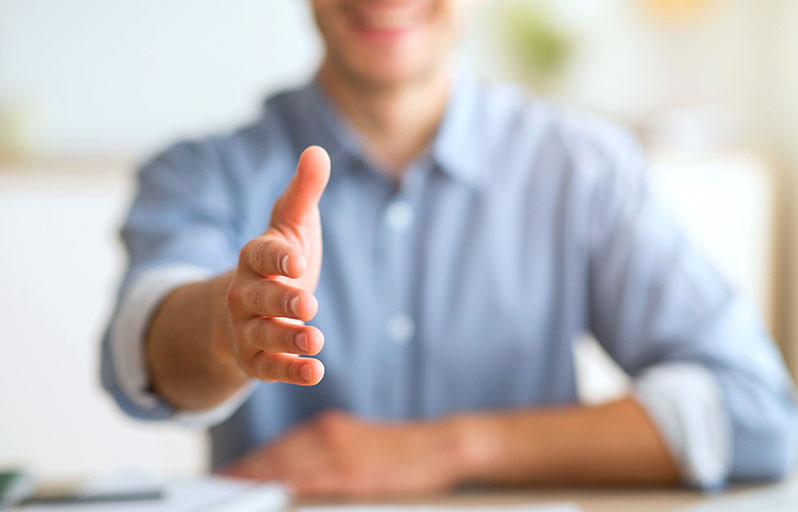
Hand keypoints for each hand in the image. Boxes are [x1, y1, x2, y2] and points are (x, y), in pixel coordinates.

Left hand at [220, 411, 466, 497]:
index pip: (279, 446)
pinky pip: (315, 481)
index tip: (226, 474)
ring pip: (289, 467)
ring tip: (230, 489)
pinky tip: (273, 492)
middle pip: (277, 456)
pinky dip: (290, 486)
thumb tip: (292, 472)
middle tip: (216, 483)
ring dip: (257, 478)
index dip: (250, 461)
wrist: (439, 444)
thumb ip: (325, 453)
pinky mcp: (356, 473)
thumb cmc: (398, 449)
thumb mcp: (356, 442)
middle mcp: (328, 436)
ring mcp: (341, 454)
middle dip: (245, 471)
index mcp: (327, 428)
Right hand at [224, 146, 329, 385]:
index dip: (277, 257)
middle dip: (281, 301)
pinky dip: (291, 370)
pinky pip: (271, 368)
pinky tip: (316, 372)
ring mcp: (248, 329)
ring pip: (263, 335)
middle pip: (258, 298)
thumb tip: (318, 151)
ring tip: (315, 339)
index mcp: (254, 258)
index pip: (260, 255)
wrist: (247, 309)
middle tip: (308, 303)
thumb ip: (303, 192)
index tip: (296, 259)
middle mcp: (245, 294)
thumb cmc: (278, 261)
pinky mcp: (257, 359)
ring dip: (288, 338)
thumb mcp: (291, 226)